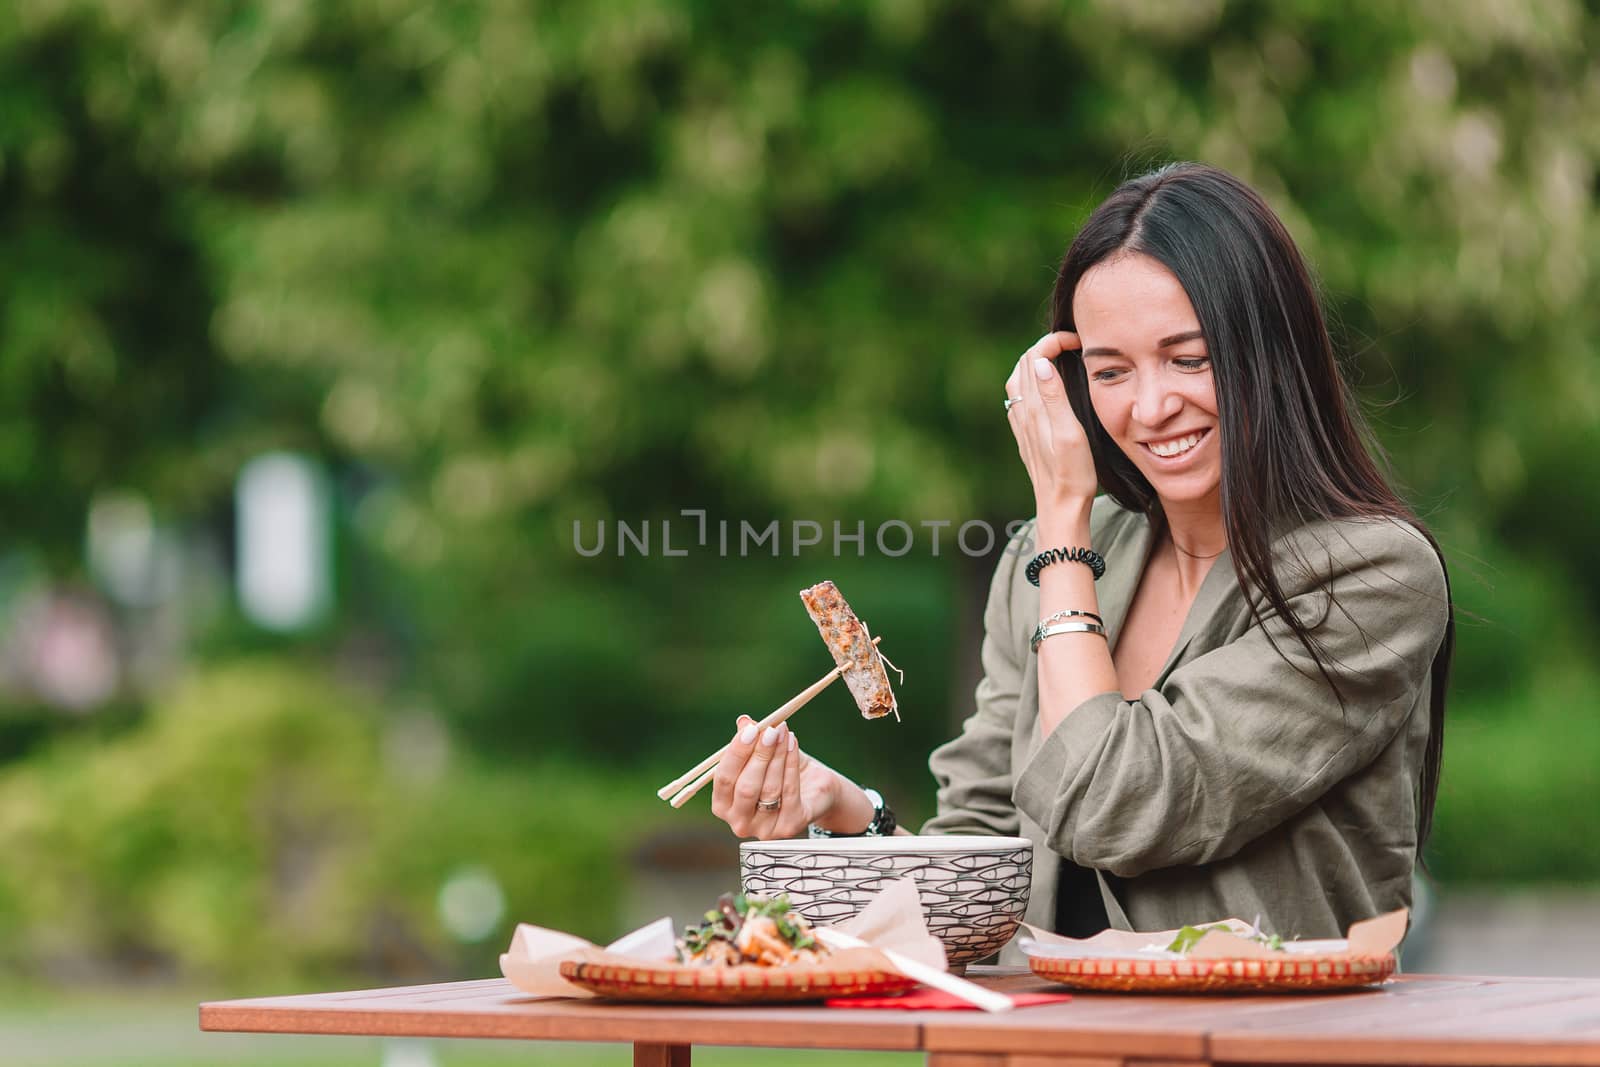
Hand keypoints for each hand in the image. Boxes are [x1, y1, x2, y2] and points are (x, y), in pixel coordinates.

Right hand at [709, 716, 840, 839]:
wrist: (814, 791)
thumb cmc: (780, 772)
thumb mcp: (762, 753)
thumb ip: (751, 740)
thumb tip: (744, 721)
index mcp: (723, 805)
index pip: (723, 779)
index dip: (736, 753)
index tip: (750, 729)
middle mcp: (739, 823)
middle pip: (745, 788)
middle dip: (759, 755)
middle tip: (770, 730)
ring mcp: (764, 829)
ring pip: (769, 788)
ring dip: (777, 756)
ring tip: (783, 732)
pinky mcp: (788, 827)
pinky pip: (789, 792)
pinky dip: (791, 764)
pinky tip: (792, 744)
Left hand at [1005, 331, 1097, 512]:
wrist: (1060, 507)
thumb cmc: (1072, 473)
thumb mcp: (1070, 433)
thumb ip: (1054, 396)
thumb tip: (1040, 362)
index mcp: (1034, 408)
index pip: (1034, 357)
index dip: (1053, 342)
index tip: (1078, 341)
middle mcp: (1022, 414)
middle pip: (1024, 365)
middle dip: (1046, 346)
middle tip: (1072, 345)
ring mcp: (1021, 425)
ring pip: (1020, 381)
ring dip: (1037, 363)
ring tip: (1060, 359)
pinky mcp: (1025, 435)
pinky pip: (1021, 400)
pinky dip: (1032, 383)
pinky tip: (1045, 390)